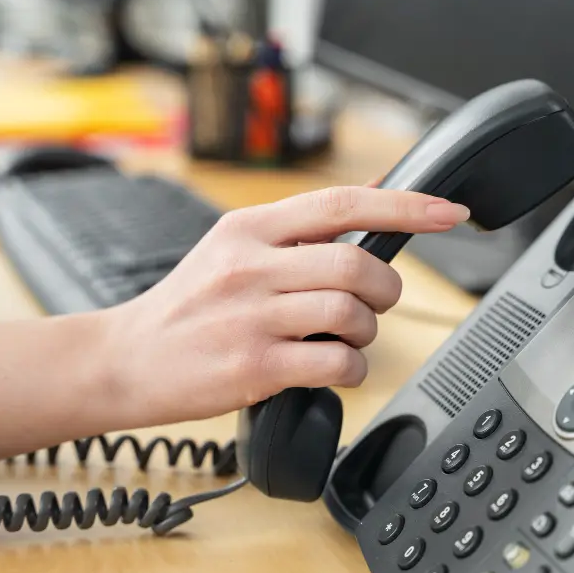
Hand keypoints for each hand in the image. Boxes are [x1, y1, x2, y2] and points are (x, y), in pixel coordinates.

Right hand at [100, 185, 469, 427]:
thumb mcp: (232, 247)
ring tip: (347, 340)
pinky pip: (334, 362)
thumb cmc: (189, 307)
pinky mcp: (252, 365)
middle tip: (375, 304)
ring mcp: (250, 315)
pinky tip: (336, 369)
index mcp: (250, 227)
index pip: (341, 204)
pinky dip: (352, 369)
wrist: (125, 360)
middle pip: (355, 263)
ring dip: (367, 331)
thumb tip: (371, 202)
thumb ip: (298, 229)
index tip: (448, 212)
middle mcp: (250, 264)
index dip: (405, 205)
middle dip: (384, 288)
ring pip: (349, 312)